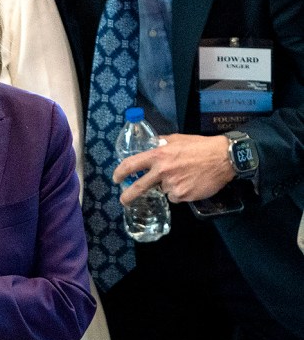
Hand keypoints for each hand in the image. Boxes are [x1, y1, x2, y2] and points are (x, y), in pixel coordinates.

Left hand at [112, 133, 234, 203]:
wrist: (223, 157)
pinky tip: (190, 183)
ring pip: (163, 190)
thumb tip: (151, 145)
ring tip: (184, 176)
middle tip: (124, 200)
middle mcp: (162, 171)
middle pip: (138, 187)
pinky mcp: (183, 195)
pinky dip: (180, 192)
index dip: (120, 172)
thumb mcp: (177, 139)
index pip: (131, 164)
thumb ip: (161, 144)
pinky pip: (176, 196)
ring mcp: (172, 185)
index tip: (116, 178)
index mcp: (158, 155)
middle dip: (128, 196)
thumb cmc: (200, 146)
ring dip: (169, 186)